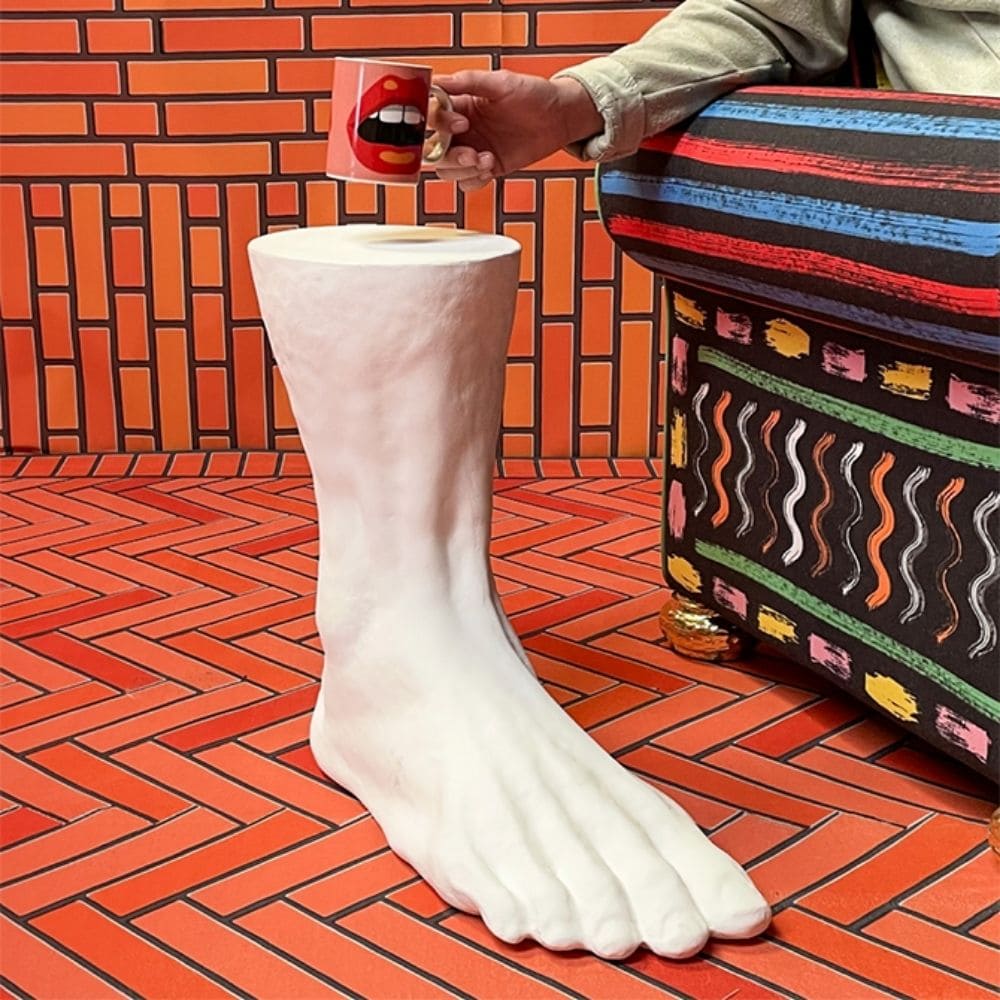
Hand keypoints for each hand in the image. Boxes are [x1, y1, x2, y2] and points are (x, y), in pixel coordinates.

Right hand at [430, 70, 602, 191]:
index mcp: (459, 105)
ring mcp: (472, 150)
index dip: (440, 124)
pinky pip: (467, 183)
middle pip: (433, 150)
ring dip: (462, 170)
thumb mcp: (502, 82)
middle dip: (449, 156)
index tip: (462, 123)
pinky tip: (491, 167)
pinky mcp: (486, 168)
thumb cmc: (532, 94)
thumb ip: (469, 81)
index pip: (431, 117)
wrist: (558, 118)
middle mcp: (461, 130)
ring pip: (446, 170)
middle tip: (472, 154)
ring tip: (486, 161)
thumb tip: (439, 81)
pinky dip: (474, 180)